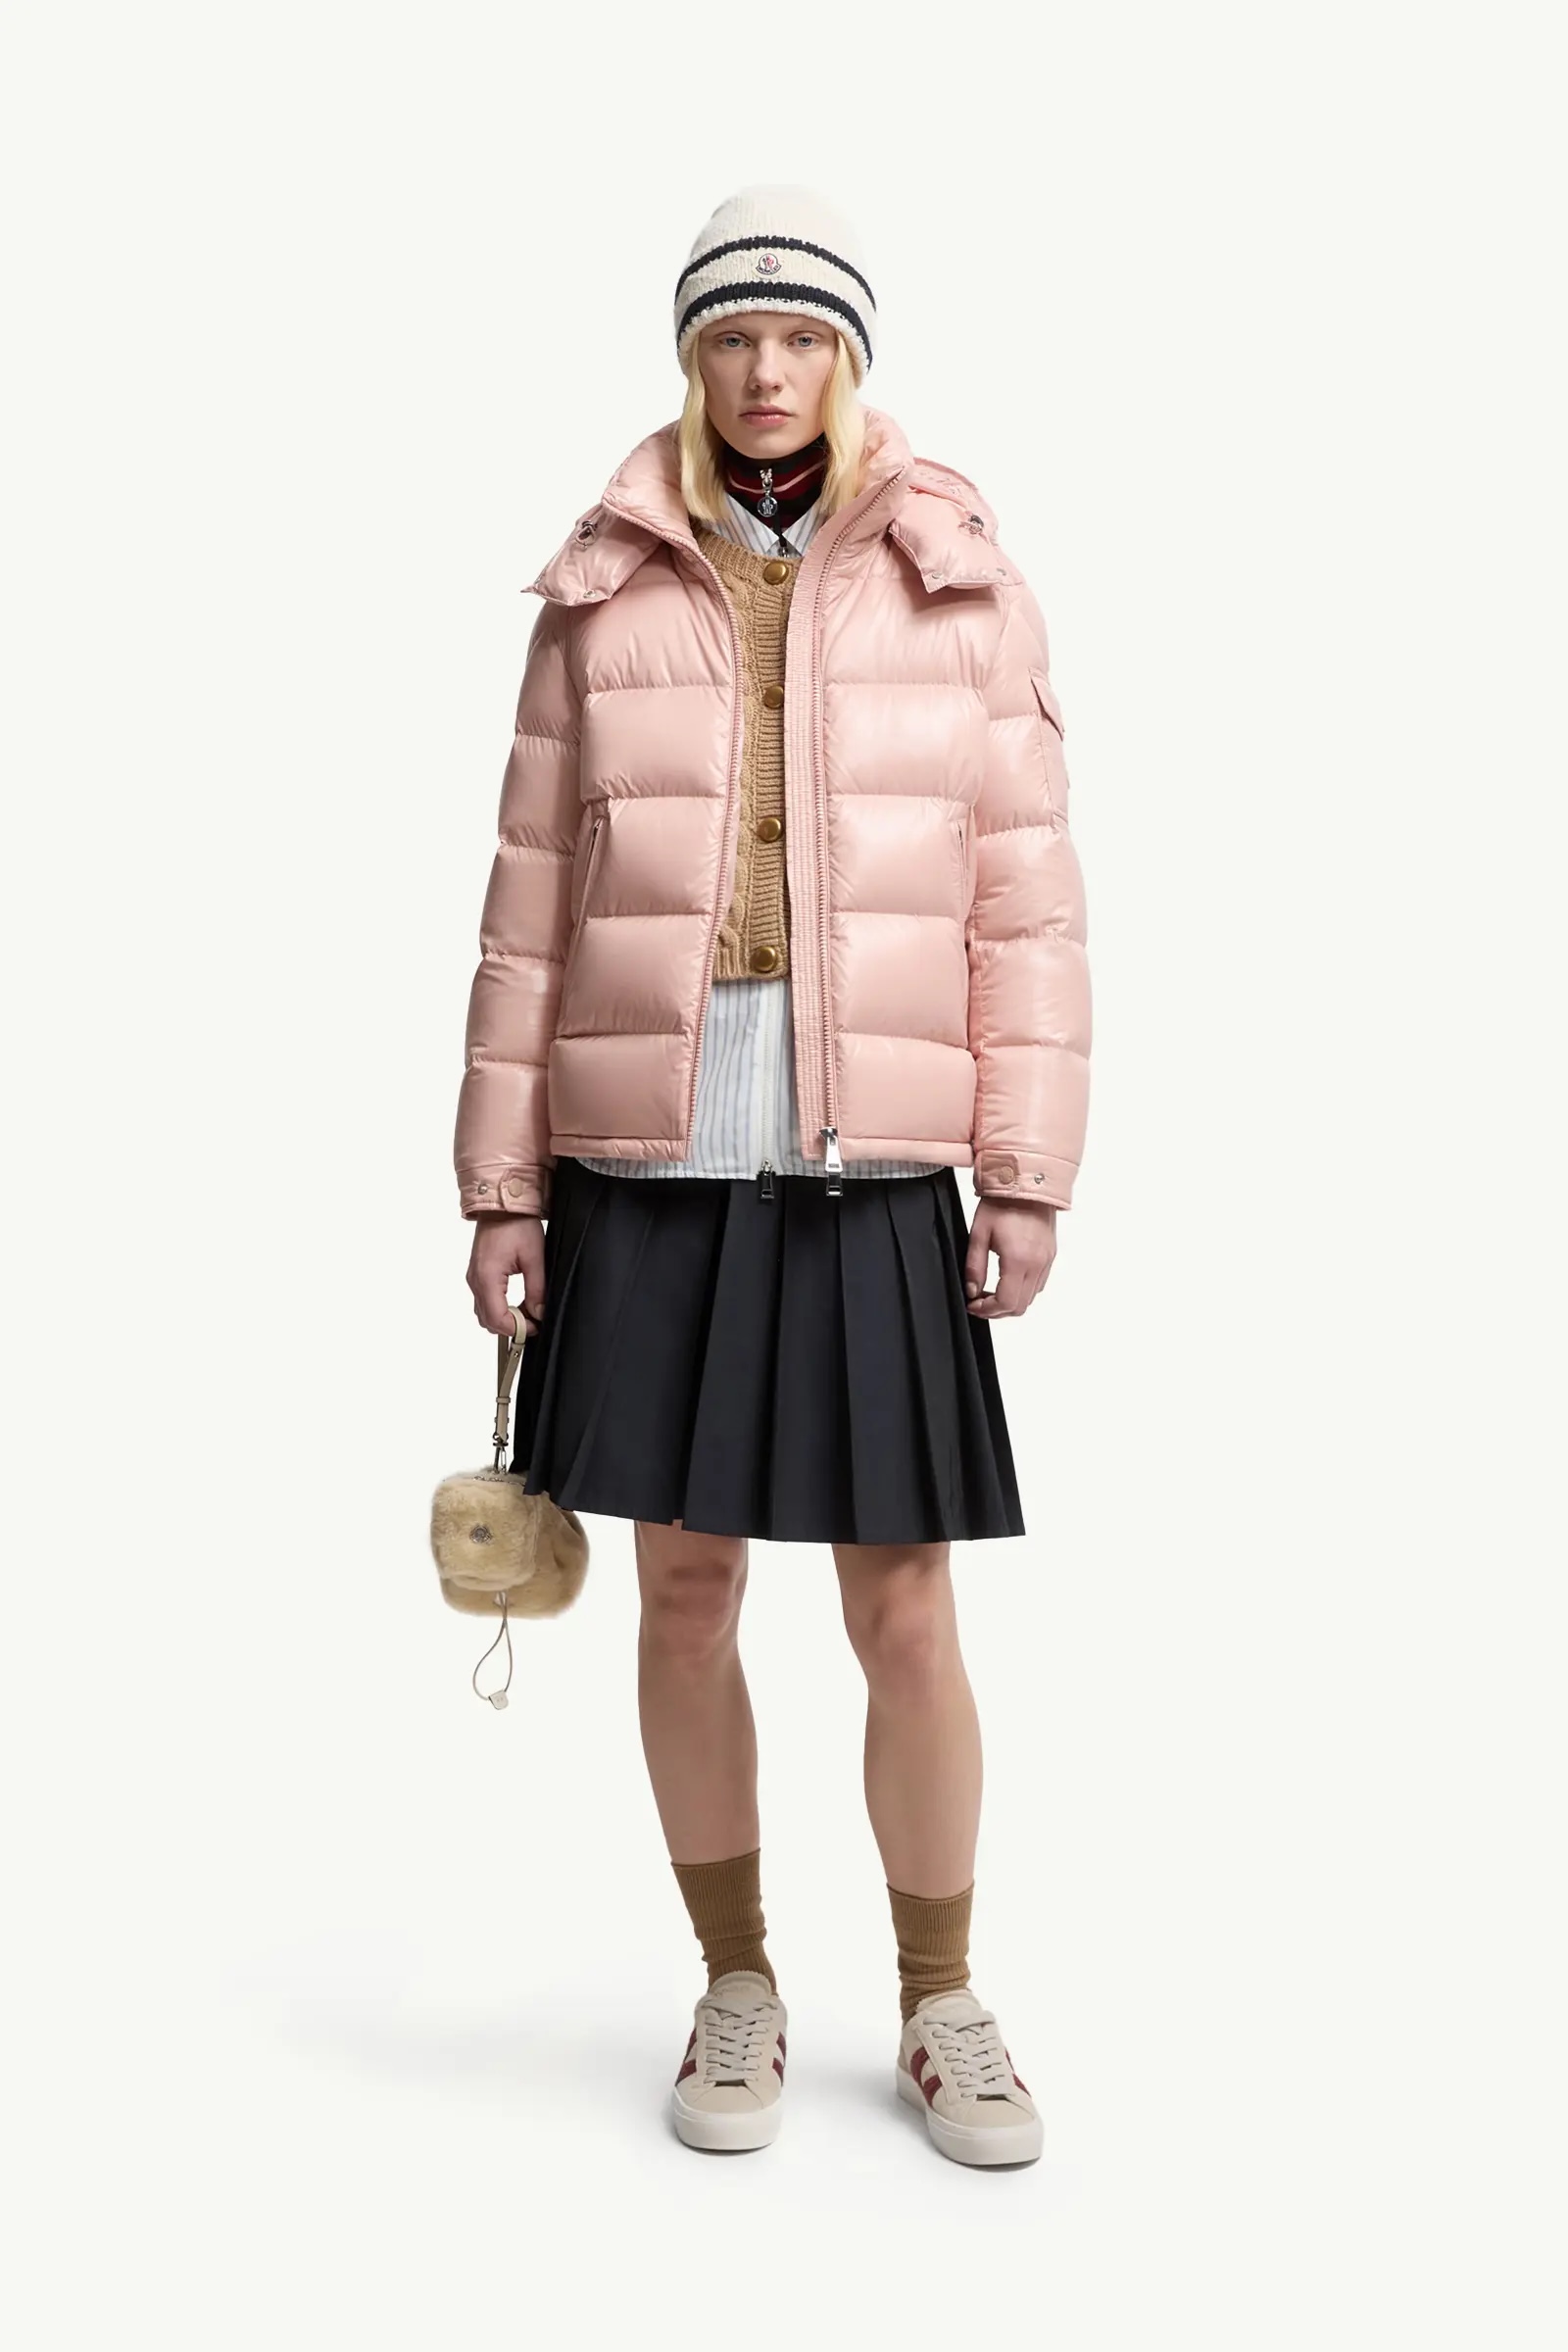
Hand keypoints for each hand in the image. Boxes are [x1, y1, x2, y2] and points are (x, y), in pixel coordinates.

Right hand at [467, 1212, 545, 1337]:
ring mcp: (474, 1277)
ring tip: (527, 1310)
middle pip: (487, 1320)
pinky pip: (484, 1300)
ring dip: (504, 1318)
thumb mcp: (534, 1257)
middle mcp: (475, 1280)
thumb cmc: (516, 1224)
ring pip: (484, 1313)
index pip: (497, 1318)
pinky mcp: (477, 1274)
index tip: (535, 1327)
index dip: (517, 1329)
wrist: (502, 1205)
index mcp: (487, 1276)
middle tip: (534, 1321)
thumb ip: (537, 1289)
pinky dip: (499, 1308)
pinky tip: (517, 1302)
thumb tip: (540, 1313)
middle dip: (510, 1327)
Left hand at [964, 1198, 1055, 1317]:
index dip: (986, 1311)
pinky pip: (1039, 1284)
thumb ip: (974, 1267)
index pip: (1006, 1303)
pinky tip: (1008, 1280)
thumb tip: (972, 1291)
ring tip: (991, 1292)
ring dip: (1011, 1302)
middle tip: (979, 1302)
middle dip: (997, 1311)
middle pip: (1020, 1307)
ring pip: (1031, 1298)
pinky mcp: (1051, 1255)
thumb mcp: (979, 1234)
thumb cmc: (1002, 1202)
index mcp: (1019, 1260)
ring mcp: (1047, 1260)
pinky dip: (1023, 1290)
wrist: (1027, 1181)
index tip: (973, 1305)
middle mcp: (1037, 1264)